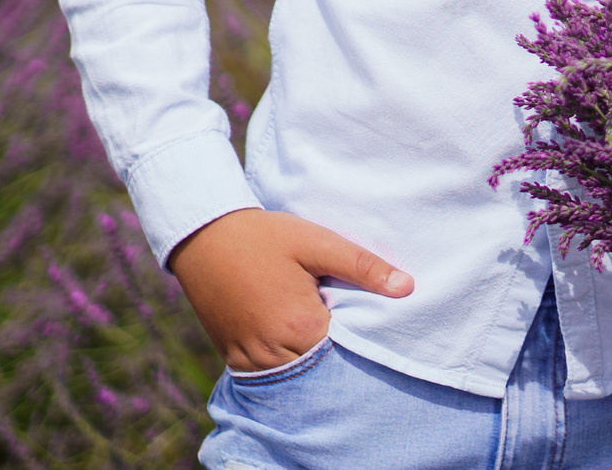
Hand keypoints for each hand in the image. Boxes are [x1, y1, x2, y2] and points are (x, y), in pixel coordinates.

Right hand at [169, 208, 412, 371]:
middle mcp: (273, 353)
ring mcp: (250, 359)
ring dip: (311, 362)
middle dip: (338, 355)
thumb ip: (362, 267)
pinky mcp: (232, 358)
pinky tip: (296, 342)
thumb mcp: (317, 243)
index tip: (376, 330)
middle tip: (353, 334)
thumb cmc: (265, 236)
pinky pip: (268, 373)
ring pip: (294, 376)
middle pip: (321, 369)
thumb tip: (408, 289)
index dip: (363, 342)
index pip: (348, 353)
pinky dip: (284, 362)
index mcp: (300, 327)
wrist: (202, 236)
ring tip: (326, 336)